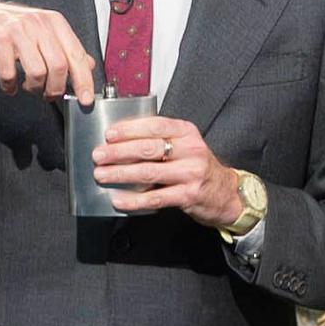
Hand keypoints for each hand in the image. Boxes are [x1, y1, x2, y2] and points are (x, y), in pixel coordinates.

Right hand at [0, 0, 97, 102]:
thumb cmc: (14, 29)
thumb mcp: (44, 33)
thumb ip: (66, 48)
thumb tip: (89, 65)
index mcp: (55, 22)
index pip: (76, 55)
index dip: (84, 80)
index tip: (85, 99)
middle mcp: (39, 23)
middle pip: (59, 66)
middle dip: (55, 89)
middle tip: (48, 95)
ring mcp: (18, 30)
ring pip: (37, 72)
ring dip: (33, 88)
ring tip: (28, 87)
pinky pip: (9, 74)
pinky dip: (10, 86)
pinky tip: (10, 86)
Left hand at [96, 115, 246, 226]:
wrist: (225, 193)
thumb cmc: (198, 167)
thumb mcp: (185, 146)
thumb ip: (161, 140)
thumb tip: (121, 141)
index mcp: (187, 133)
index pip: (155, 125)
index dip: (129, 129)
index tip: (109, 135)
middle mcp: (190, 150)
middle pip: (148, 148)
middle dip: (118, 152)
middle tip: (99, 156)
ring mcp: (190, 173)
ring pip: (148, 172)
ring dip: (120, 174)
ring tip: (102, 175)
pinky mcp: (188, 196)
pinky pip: (155, 198)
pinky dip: (134, 200)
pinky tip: (119, 199)